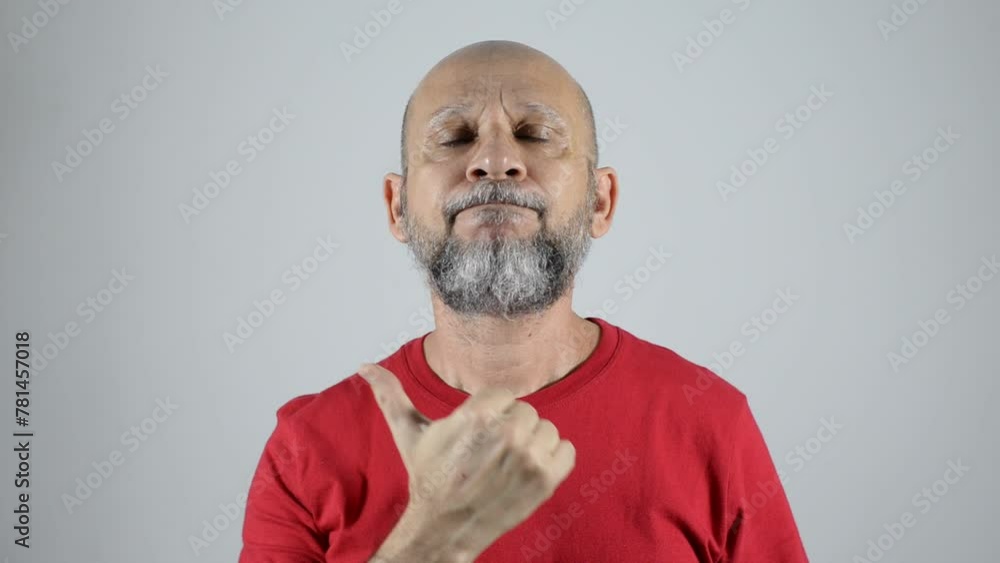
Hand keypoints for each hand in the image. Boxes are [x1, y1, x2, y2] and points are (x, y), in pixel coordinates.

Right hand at [358, 363, 575, 559]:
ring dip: (532, 443)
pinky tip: (528, 470)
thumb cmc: (428, 477)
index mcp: (476, 415)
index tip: (477, 435)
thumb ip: (390, 394)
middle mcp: (506, 434)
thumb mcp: (409, 432)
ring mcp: (528, 459)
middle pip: (526, 411)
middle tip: (489, 453)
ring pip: (547, 429)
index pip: (504, 395)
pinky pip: (567, 451)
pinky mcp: (546, 481)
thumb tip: (365, 366)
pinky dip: (554, 459)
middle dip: (510, 428)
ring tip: (507, 463)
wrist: (444, 527)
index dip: (491, 414)